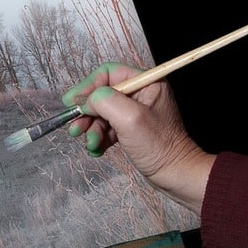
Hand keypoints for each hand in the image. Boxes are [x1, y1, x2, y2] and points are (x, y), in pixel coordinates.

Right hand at [62, 62, 215, 211]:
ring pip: (101, 113)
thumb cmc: (159, 146)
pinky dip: (99, 138)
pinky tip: (97, 149)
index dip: (88, 86)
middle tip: (75, 128)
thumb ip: (104, 101)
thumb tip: (85, 100)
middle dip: (87, 113)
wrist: (174, 174)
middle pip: (102, 95)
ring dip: (91, 129)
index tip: (72, 101)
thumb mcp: (129, 118)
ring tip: (90, 143)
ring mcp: (135, 113)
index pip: (109, 73)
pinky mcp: (130, 130)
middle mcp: (140, 94)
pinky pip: (106, 128)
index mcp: (146, 82)